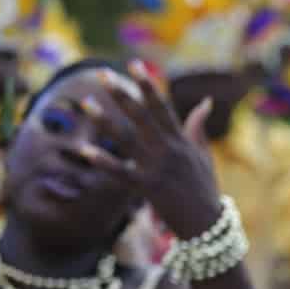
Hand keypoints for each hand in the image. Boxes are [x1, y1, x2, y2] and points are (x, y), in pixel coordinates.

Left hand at [82, 61, 221, 237]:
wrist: (206, 224)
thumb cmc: (204, 188)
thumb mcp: (203, 155)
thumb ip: (197, 127)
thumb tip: (206, 101)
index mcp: (180, 140)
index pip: (161, 106)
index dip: (147, 85)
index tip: (133, 64)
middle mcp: (167, 149)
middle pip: (141, 115)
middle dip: (122, 94)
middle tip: (103, 74)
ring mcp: (156, 167)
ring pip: (126, 138)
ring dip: (104, 120)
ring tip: (85, 102)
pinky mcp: (146, 187)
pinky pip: (120, 172)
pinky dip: (102, 162)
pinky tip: (83, 150)